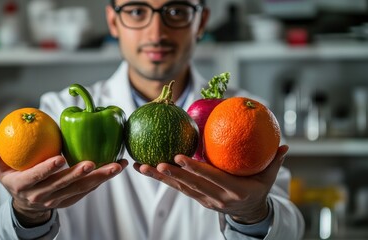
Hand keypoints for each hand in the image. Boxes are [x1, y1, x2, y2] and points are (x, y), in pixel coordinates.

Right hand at [0, 140, 127, 226]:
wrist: (26, 206)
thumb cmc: (14, 181)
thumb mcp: (1, 172)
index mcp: (25, 187)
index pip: (37, 178)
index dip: (47, 169)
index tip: (60, 158)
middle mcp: (43, 196)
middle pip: (64, 185)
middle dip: (79, 174)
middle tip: (93, 162)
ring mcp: (58, 200)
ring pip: (82, 189)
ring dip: (100, 177)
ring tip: (117, 165)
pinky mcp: (70, 201)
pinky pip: (87, 192)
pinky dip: (100, 181)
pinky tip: (113, 169)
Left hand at [134, 145, 288, 223]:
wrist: (248, 213)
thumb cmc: (258, 191)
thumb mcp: (268, 179)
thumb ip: (274, 162)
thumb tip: (286, 145)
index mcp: (233, 191)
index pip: (211, 178)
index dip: (195, 169)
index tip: (180, 157)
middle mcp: (216, 197)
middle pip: (191, 185)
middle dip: (174, 175)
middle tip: (157, 162)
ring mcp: (204, 200)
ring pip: (179, 188)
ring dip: (160, 178)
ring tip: (142, 167)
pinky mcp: (197, 199)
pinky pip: (178, 189)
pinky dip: (163, 180)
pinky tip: (148, 169)